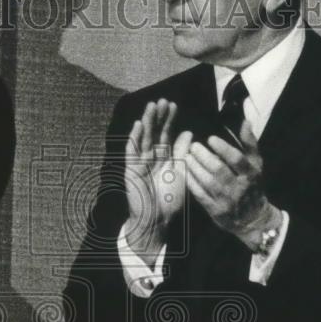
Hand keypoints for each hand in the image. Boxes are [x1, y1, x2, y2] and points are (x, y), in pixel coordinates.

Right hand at [123, 99, 192, 260]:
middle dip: (157, 117)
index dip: (169, 120)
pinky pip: (132, 152)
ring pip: (143, 138)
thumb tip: (189, 132)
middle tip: (161, 101)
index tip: (173, 105)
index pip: (166, 134)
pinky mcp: (131, 170)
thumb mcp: (181, 173)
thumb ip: (182, 153)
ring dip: (146, 122)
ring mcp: (140, 162)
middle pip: (154, 132)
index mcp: (164, 157)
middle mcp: (151, 157)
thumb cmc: (170, 200)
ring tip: (150, 107)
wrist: (157, 220)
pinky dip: (134, 139)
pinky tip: (137, 126)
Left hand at [185, 119, 282, 247]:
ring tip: (186, 156)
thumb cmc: (252, 185)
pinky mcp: (215, 210)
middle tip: (192, 146)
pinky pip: (200, 195)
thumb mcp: (256, 164)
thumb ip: (249, 143)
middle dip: (203, 156)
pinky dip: (191, 182)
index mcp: (250, 174)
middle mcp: (239, 188)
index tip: (210, 138)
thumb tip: (244, 121)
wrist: (253, 219)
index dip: (223, 148)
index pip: (237, 159)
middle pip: (219, 170)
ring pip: (207, 182)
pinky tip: (184, 172)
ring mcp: (226, 200)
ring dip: (194, 168)